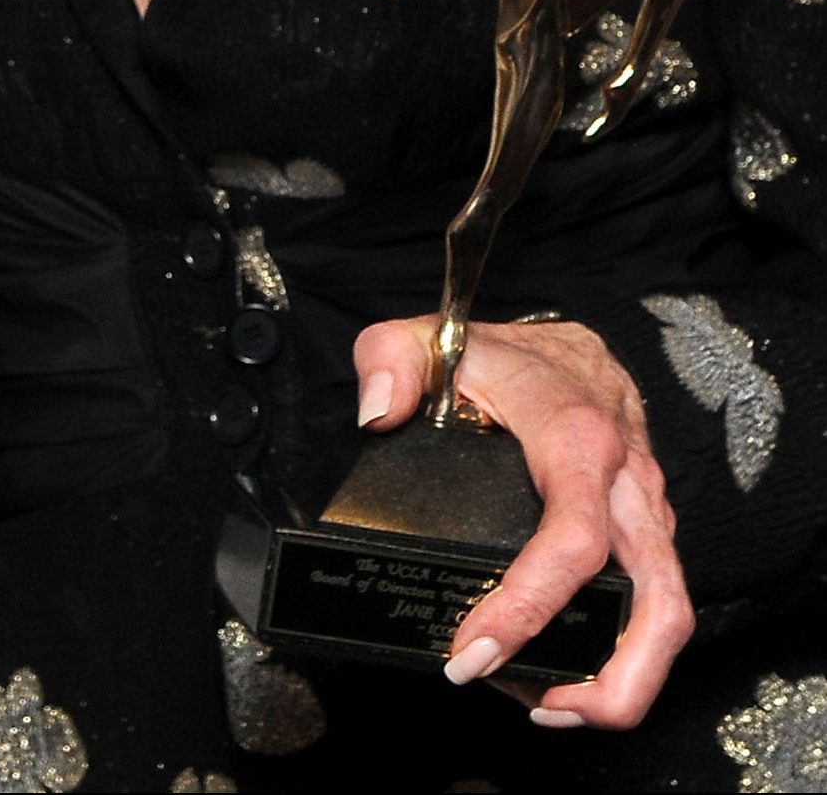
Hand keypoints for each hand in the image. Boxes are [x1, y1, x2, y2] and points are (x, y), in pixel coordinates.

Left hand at [353, 316, 692, 728]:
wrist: (570, 349)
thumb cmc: (503, 357)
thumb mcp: (433, 339)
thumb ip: (390, 359)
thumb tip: (376, 414)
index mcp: (577, 436)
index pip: (570, 538)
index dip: (527, 606)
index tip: (474, 649)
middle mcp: (628, 482)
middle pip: (655, 602)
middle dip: (611, 680)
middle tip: (537, 705)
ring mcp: (648, 513)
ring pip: (669, 614)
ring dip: (621, 680)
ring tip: (548, 702)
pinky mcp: (651, 535)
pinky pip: (655, 604)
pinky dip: (621, 653)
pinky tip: (563, 670)